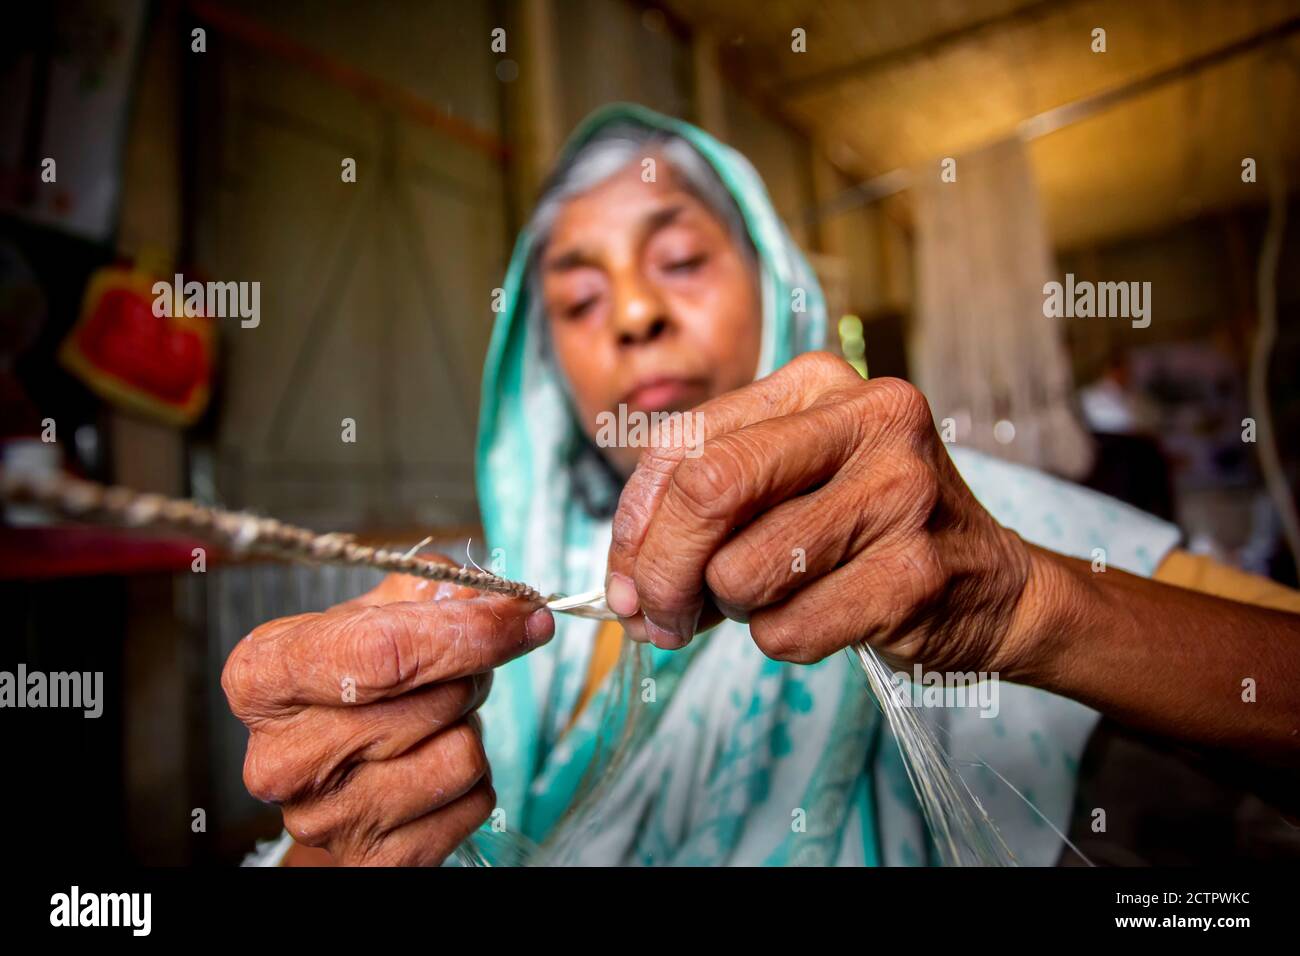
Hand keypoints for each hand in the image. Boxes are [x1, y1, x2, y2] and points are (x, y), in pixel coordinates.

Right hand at [221, 564, 553, 865]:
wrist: (335, 775)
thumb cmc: (353, 682)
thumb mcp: (373, 614)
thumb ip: (435, 591)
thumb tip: (506, 603)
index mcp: (262, 679)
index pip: (382, 653)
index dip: (466, 630)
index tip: (520, 612)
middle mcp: (280, 758)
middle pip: (434, 700)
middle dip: (468, 675)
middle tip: (451, 673)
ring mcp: (323, 820)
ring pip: (462, 755)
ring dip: (468, 730)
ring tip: (433, 725)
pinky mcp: (373, 861)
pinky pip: (474, 802)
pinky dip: (474, 782)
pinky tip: (432, 770)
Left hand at [604, 352, 1037, 675]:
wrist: (993, 582)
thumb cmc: (867, 528)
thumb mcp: (791, 480)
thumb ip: (702, 507)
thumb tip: (624, 584)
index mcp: (819, 381)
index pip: (682, 442)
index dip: (634, 522)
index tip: (626, 577)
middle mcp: (867, 418)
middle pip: (705, 492)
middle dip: (660, 572)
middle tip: (657, 619)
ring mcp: (900, 493)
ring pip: (740, 572)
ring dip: (732, 609)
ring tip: (773, 598)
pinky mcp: (915, 572)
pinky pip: (787, 629)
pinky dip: (781, 641)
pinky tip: (821, 618)